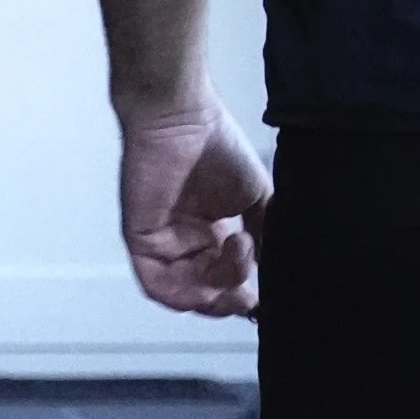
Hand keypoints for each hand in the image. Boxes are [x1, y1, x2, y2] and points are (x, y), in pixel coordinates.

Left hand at [119, 96, 272, 317]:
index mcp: (211, 235)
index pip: (223, 282)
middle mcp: (185, 243)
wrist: (184, 118)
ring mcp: (162, 244)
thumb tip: (277, 267)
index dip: (241, 296)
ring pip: (184, 294)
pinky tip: (211, 271)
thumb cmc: (216, 145)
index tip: (263, 299)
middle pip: (205, 294)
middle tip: (249, 294)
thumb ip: (269, 232)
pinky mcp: (141, 241)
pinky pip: (156, 285)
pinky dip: (183, 292)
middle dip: (229, 300)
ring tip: (237, 255)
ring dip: (214, 290)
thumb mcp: (258, 195)